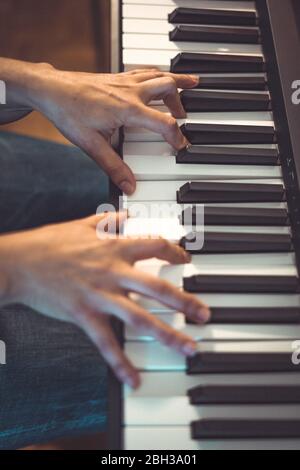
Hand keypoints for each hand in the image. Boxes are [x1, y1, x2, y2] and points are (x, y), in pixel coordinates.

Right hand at [0, 213, 209, 387]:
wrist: (20, 262)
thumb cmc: (49, 244)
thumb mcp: (81, 225)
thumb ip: (107, 221)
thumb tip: (124, 215)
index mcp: (114, 248)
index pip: (155, 246)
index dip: (175, 251)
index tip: (186, 259)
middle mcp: (112, 272)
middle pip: (157, 288)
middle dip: (185, 302)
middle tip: (205, 315)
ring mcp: (99, 296)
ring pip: (139, 319)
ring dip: (167, 335)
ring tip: (188, 348)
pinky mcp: (84, 315)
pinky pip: (106, 343)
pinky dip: (120, 363)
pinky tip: (133, 380)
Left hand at [27, 66, 197, 193]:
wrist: (50, 88)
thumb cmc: (68, 112)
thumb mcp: (91, 145)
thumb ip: (113, 167)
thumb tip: (129, 186)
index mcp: (128, 109)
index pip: (164, 122)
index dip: (177, 137)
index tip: (182, 146)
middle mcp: (130, 92)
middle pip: (168, 87)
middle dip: (182, 102)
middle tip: (187, 116)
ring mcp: (124, 81)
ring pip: (159, 74)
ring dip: (176, 81)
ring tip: (191, 84)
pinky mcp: (117, 77)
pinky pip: (145, 71)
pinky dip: (159, 74)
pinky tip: (159, 77)